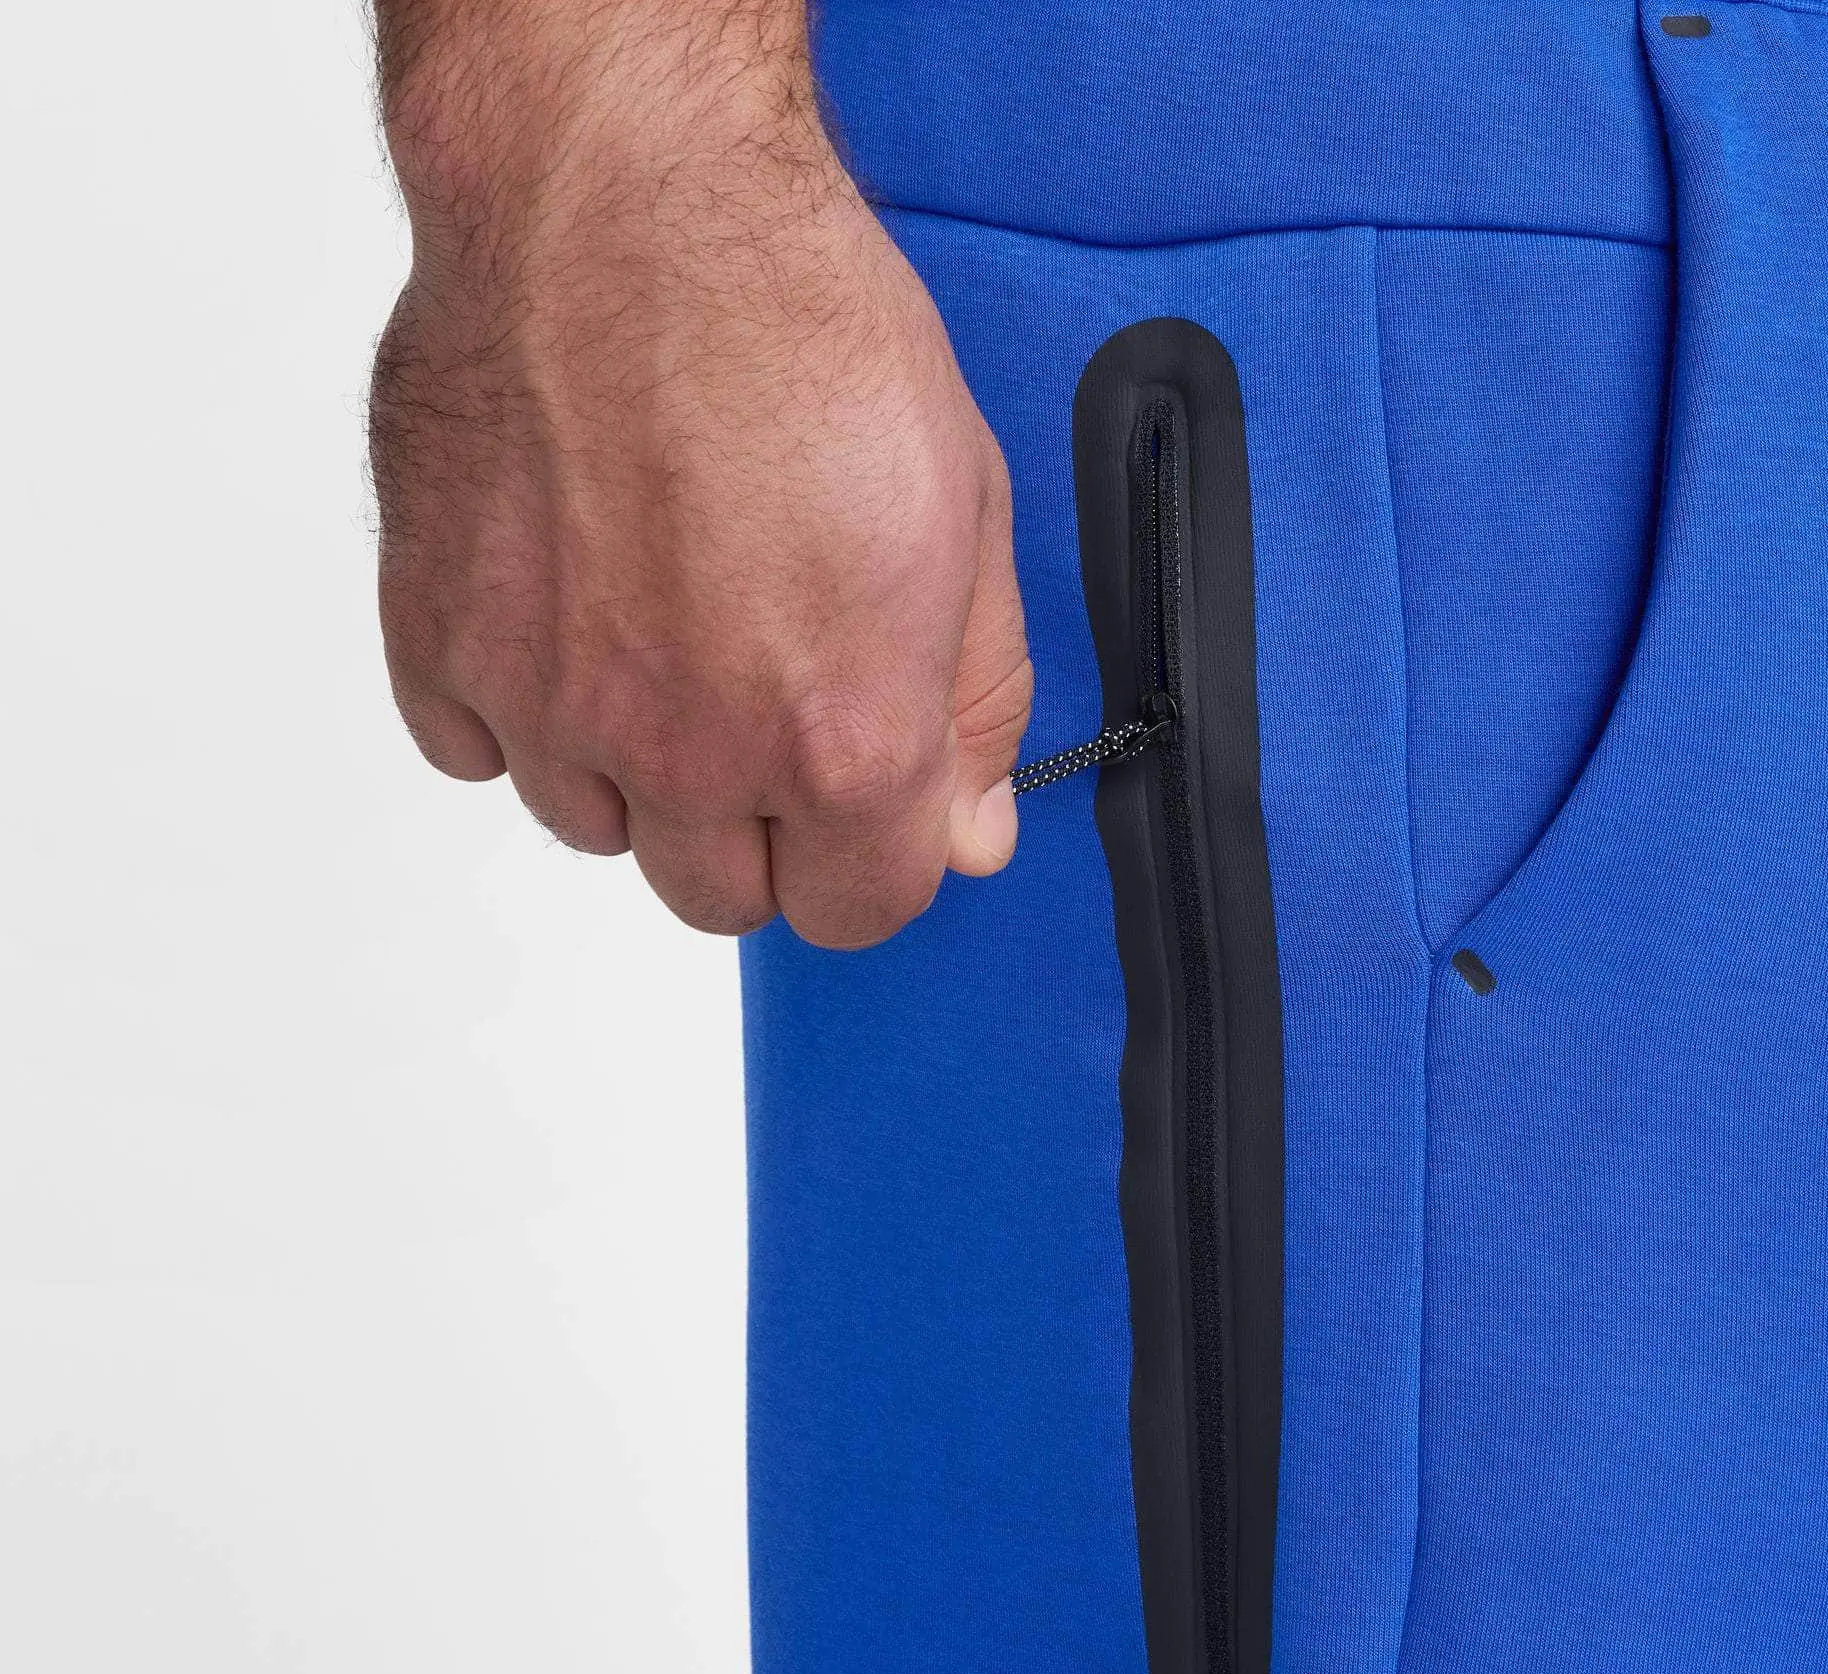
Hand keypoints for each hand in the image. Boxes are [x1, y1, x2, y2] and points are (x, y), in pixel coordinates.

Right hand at [368, 1, 1030, 946]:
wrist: (622, 197)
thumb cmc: (798, 323)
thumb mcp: (966, 514)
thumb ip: (977, 706)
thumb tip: (967, 833)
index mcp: (839, 739)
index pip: (858, 912)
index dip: (872, 857)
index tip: (863, 798)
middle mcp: (689, 752)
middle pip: (723, 896)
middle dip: (759, 825)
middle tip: (763, 693)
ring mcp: (550, 707)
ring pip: (600, 829)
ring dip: (637, 766)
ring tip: (661, 622)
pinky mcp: (440, 648)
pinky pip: (479, 751)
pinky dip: (522, 704)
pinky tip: (567, 605)